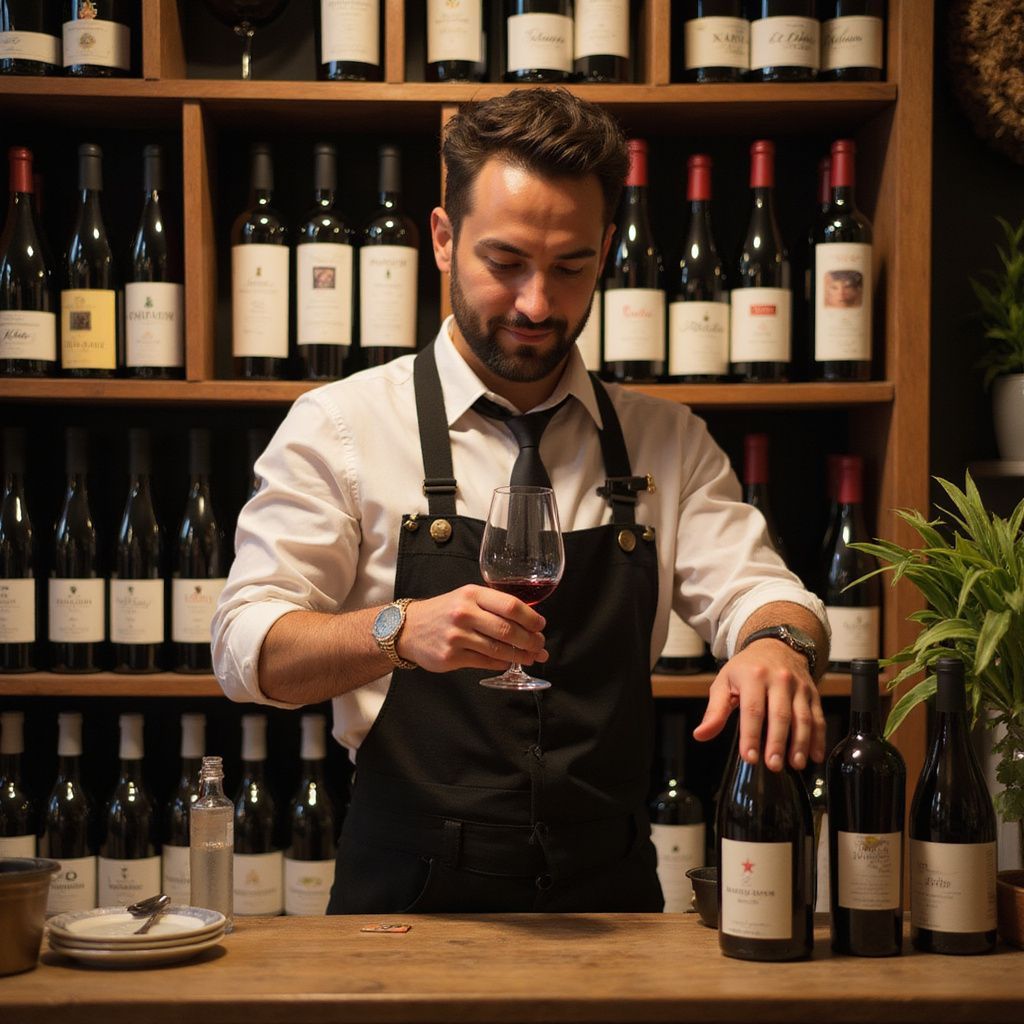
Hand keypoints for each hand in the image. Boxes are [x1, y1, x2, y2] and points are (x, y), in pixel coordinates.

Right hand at [397, 585, 548, 673]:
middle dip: (530, 640)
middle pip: (508, 630)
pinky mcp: (451, 657)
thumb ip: (493, 605)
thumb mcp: (466, 598)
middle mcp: (464, 613)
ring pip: (499, 649)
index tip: (541, 625)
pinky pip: (485, 662)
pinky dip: (502, 663)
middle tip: (540, 645)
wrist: (408, 629)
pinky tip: (509, 662)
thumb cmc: (444, 612)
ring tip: (532, 657)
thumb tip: (528, 622)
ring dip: (521, 655)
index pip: (510, 606)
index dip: (531, 618)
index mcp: (472, 594)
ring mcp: (457, 636)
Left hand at [692, 639, 825, 771]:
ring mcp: (798, 686)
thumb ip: (715, 711)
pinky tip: (814, 756)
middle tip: (773, 765)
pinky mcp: (813, 693)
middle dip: (777, 743)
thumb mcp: (724, 683)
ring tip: (795, 764)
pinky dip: (818, 738)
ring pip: (803, 717)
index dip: (751, 735)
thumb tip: (700, 735)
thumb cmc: (746, 669)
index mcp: (753, 676)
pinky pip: (818, 717)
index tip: (749, 758)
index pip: (752, 710)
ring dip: (800, 743)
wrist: (775, 646)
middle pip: (780, 715)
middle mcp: (779, 680)